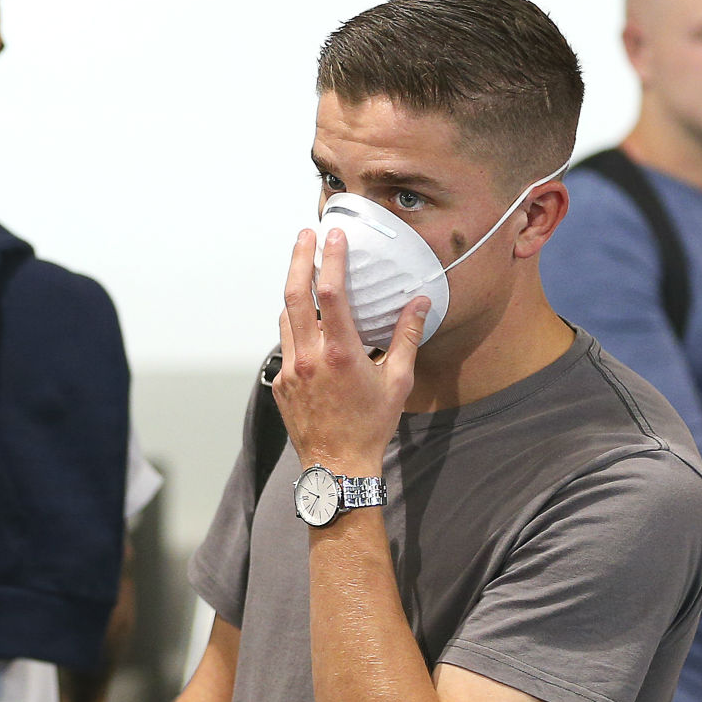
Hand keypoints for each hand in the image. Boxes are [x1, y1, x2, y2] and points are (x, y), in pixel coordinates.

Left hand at [273, 227, 429, 474]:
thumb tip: (421, 303)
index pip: (331, 294)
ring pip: (286, 317)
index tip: (333, 237)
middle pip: (295, 295)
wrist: (337, 464)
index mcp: (339, 353)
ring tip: (306, 271)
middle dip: (300, 260)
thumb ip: (407, 337)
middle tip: (305, 236)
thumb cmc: (370, 425)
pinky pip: (286, 344)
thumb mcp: (397, 381)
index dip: (331, 260)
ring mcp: (290, 369)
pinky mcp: (281, 382)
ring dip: (295, 292)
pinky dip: (296, 327)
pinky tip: (308, 324)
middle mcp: (308, 356)